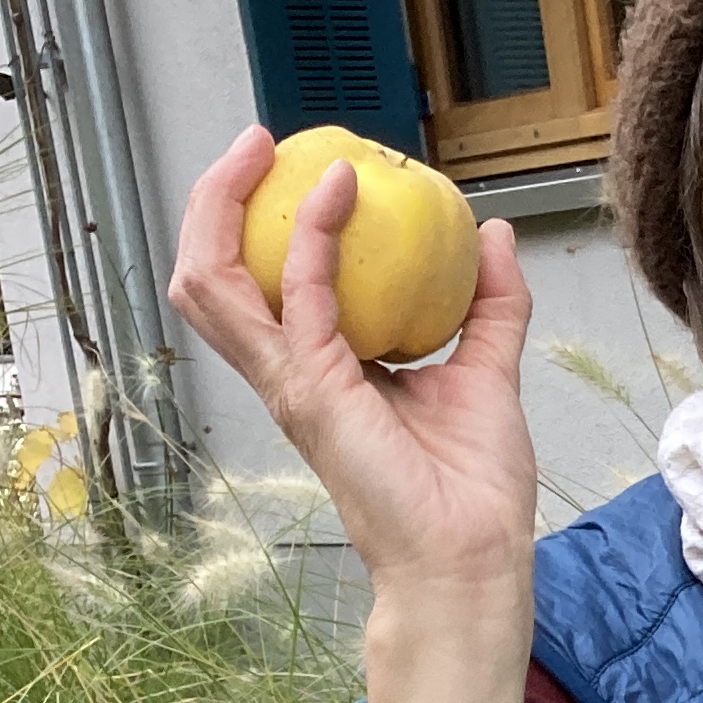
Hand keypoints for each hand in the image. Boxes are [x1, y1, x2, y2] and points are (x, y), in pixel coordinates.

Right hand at [163, 126, 539, 702]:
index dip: (259, 224)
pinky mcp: (316, 390)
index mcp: (320, 370)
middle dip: (214, 202)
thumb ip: (490, 305)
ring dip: (223, 206)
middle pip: (209, 277)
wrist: (474, 558)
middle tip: (256, 144)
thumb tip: (493, 235)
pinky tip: (342, 191)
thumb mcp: (488, 374)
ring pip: (212, 284)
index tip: (300, 166)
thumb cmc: (473, 491)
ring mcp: (294, 383)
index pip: (260, 286)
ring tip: (261, 150)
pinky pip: (300, 293)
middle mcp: (291, 374)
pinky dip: (313, 234)